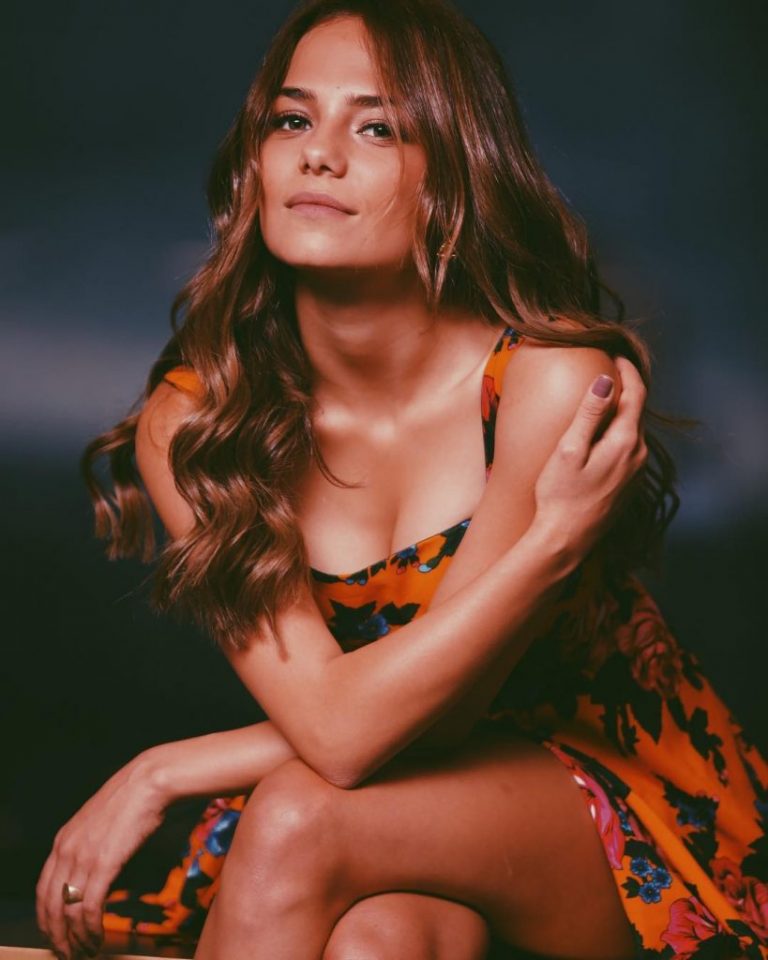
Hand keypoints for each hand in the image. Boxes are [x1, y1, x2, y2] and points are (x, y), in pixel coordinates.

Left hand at [35, 753, 167, 959]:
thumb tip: (95, 871)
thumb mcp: (100, 822)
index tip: (55, 933)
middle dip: (56, 935)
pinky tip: (98, 937)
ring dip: (75, 938)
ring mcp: (83, 857)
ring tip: (85, 951)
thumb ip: (90, 845)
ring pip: (68, 911)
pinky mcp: (104, 864)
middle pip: (49, 906)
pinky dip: (91, 928)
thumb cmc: (133, 798)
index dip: (46, 917)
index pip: (42, 889)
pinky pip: (89, 907)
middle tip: (68, 952)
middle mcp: (66, 850)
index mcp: (63, 840)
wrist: (149, 781)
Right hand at [532, 355, 647, 559]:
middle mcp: (638, 455)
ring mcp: (635, 471)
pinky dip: (618, 430)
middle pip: (637, 410)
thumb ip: (590, 413)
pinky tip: (600, 433)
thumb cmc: (561, 496)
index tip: (614, 356)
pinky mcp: (628, 483)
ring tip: (602, 397)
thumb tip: (606, 380)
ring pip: (633, 429)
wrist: (566, 540)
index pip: (636, 394)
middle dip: (625, 388)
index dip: (627, 371)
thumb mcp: (569, 449)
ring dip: (621, 410)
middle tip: (607, 369)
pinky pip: (629, 447)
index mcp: (626, 442)